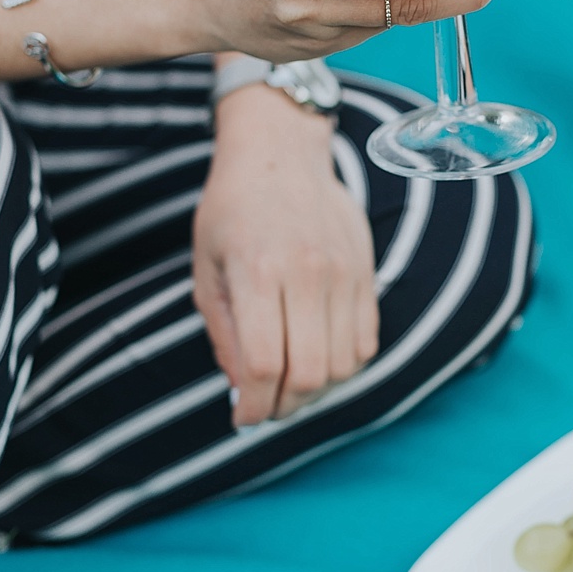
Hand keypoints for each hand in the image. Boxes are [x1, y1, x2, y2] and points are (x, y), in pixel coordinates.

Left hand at [192, 86, 377, 425]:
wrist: (280, 154)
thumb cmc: (231, 210)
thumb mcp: (206, 267)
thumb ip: (223, 331)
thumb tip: (240, 389)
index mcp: (257, 273)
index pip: (263, 364)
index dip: (252, 405)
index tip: (241, 417)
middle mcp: (305, 274)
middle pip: (308, 374)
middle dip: (283, 407)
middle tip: (264, 407)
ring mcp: (343, 274)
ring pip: (342, 366)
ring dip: (314, 391)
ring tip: (288, 386)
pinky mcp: (366, 273)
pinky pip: (366, 343)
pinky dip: (342, 366)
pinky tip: (316, 359)